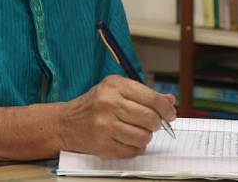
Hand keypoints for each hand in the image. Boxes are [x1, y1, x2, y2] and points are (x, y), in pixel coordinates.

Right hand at [58, 75, 176, 158]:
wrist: (66, 122)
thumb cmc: (95, 104)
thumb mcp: (117, 89)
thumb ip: (144, 94)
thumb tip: (169, 101)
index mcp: (115, 86)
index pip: (151, 98)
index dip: (166, 108)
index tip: (170, 114)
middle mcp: (108, 104)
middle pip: (149, 118)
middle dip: (157, 123)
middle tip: (154, 124)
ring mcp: (104, 126)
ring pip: (143, 137)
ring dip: (146, 137)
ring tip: (138, 131)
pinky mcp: (102, 145)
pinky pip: (132, 151)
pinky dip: (135, 148)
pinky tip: (128, 140)